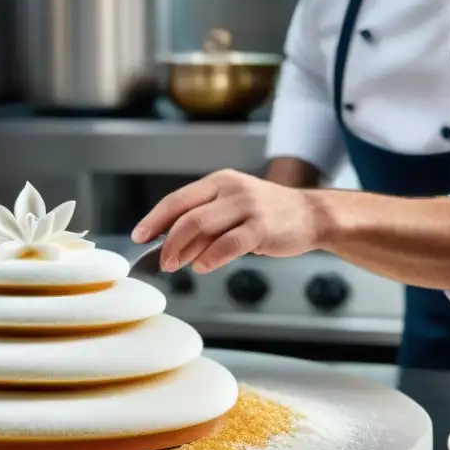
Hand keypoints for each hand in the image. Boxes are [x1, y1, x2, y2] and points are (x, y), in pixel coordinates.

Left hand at [131, 169, 325, 272]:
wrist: (311, 215)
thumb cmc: (266, 215)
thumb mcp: (231, 208)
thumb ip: (204, 222)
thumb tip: (169, 245)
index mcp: (219, 182)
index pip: (177, 199)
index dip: (154, 219)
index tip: (139, 236)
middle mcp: (231, 189)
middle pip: (187, 216)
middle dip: (168, 242)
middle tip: (161, 262)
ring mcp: (248, 207)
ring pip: (203, 228)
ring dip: (183, 251)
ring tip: (176, 265)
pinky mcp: (262, 227)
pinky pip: (228, 245)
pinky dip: (209, 258)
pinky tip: (202, 267)